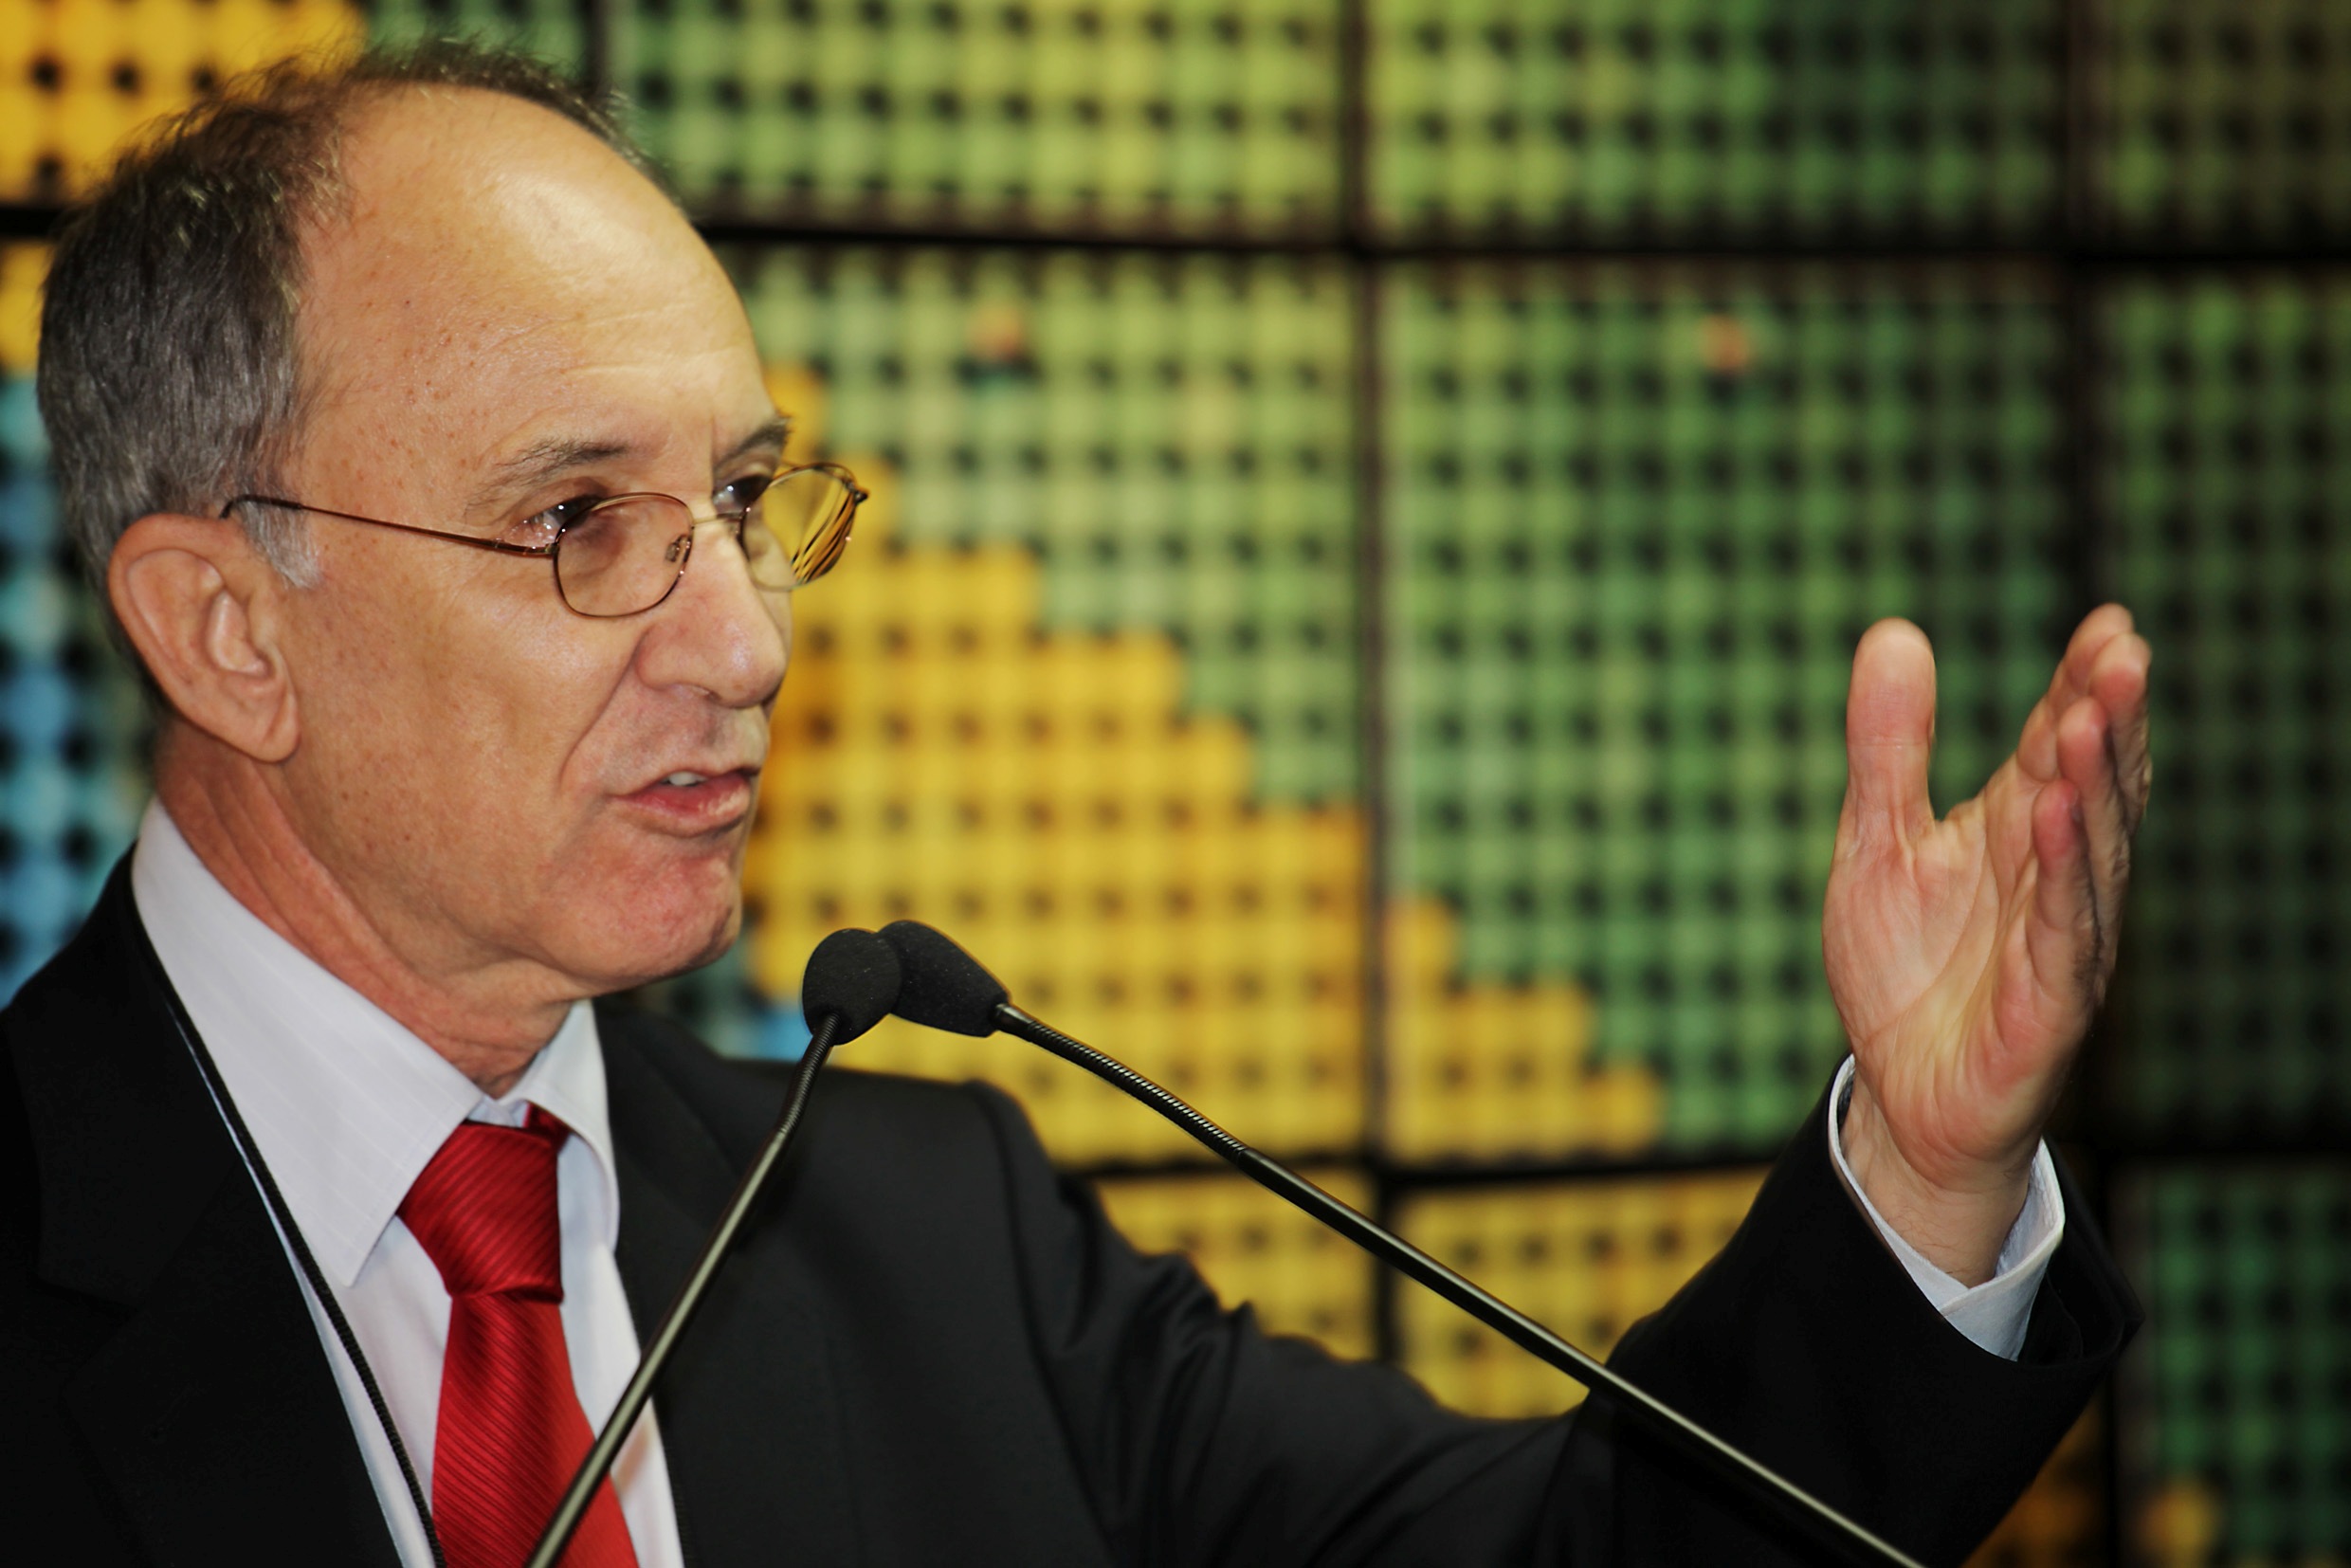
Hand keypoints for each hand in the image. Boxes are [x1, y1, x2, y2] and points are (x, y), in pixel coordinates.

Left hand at [1823, 607, 2150, 1283]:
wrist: (1901, 1092)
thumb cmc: (1904, 964)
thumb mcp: (1874, 838)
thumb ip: (1887, 746)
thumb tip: (1891, 631)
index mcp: (2019, 825)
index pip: (2057, 741)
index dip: (2081, 684)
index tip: (2108, 622)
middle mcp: (2055, 872)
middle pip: (2093, 782)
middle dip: (2109, 717)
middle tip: (2121, 649)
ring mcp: (2062, 935)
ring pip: (2093, 849)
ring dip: (2094, 782)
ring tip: (2090, 716)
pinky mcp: (2052, 1002)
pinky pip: (2064, 928)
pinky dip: (2064, 873)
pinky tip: (2060, 817)